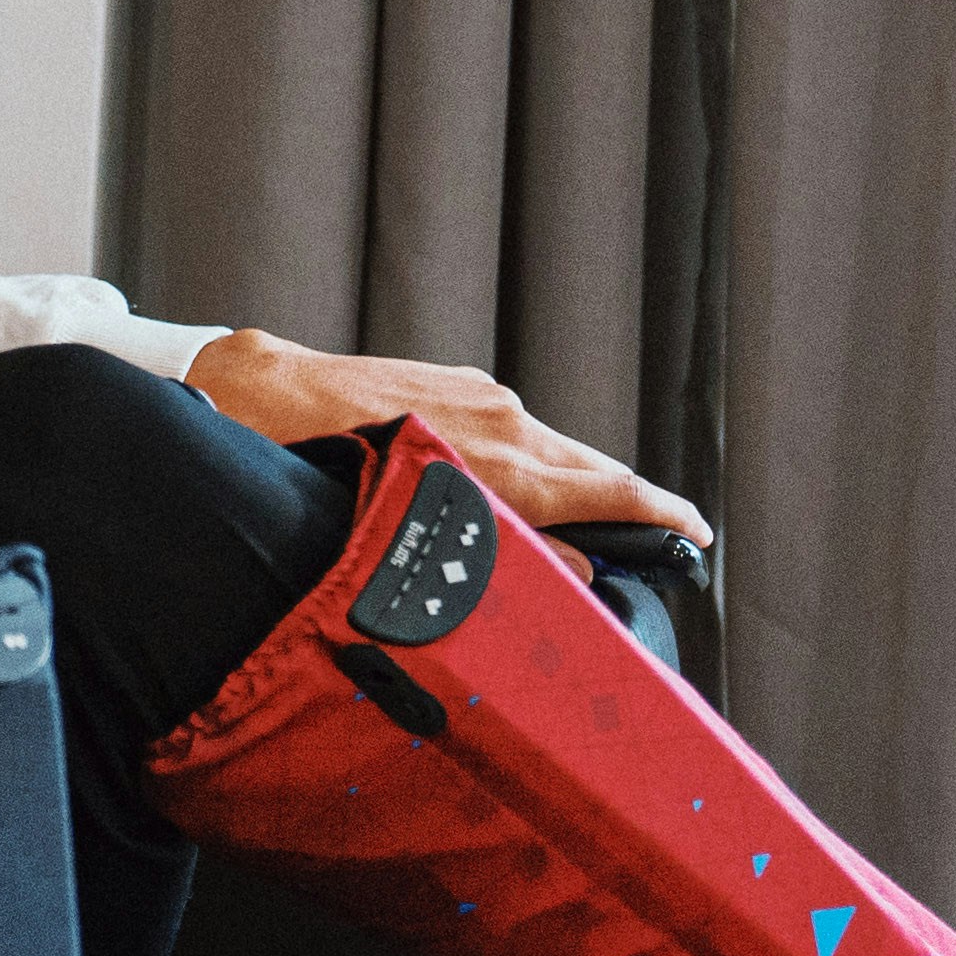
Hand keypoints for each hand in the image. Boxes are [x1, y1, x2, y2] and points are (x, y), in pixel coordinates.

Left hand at [183, 328, 711, 544]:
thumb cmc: (318, 468)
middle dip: (630, 509)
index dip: (662, 517)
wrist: (258, 390)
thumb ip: (499, 551)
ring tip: (585, 533)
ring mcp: (483, 399)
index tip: (698, 537)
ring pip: (553, 454)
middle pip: (593, 472)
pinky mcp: (457, 384)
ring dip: (573, 490)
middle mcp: (503, 425)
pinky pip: (514, 433)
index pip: (608, 492)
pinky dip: (529, 465)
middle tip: (660, 545)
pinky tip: (513, 492)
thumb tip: (574, 571)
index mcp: (499, 467)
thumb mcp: (409, 529)